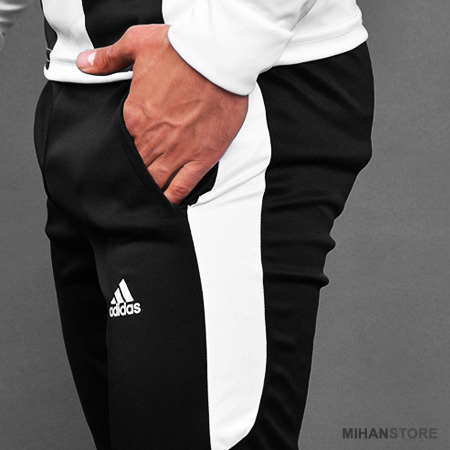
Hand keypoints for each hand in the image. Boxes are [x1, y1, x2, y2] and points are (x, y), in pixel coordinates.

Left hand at [76, 24, 247, 204]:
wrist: (217, 58)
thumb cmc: (181, 51)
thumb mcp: (137, 43)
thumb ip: (108, 58)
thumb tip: (84, 64)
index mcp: (135, 117)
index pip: (120, 147)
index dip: (118, 158)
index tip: (117, 165)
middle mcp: (154, 140)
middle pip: (137, 168)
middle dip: (131, 179)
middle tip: (127, 191)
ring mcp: (179, 151)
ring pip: (157, 181)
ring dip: (149, 192)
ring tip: (143, 202)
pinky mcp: (202, 157)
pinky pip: (183, 185)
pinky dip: (173, 197)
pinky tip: (168, 204)